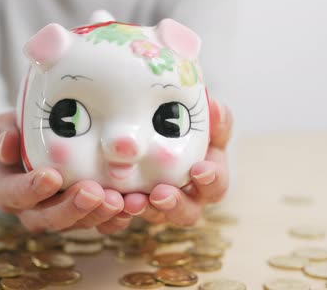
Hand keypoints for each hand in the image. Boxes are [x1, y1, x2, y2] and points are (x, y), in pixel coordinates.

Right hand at [0, 112, 130, 233]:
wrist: (37, 143)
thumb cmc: (15, 134)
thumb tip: (7, 145)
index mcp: (8, 190)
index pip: (15, 195)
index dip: (32, 190)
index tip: (51, 177)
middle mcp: (33, 210)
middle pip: (49, 218)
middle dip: (72, 208)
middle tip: (93, 192)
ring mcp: (61, 215)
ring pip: (78, 223)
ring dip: (99, 214)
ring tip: (117, 200)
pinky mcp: (86, 215)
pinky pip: (101, 224)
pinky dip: (117, 218)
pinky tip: (132, 206)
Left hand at [122, 99, 231, 225]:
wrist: (151, 133)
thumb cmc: (188, 131)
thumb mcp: (206, 123)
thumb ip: (216, 118)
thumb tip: (214, 108)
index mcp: (209, 181)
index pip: (216, 186)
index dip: (211, 181)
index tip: (199, 170)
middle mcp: (187, 200)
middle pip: (187, 213)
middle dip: (174, 205)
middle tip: (160, 194)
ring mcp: (160, 207)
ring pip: (156, 216)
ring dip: (144, 210)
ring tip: (130, 200)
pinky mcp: (134, 206)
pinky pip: (126, 218)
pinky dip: (118, 212)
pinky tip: (111, 199)